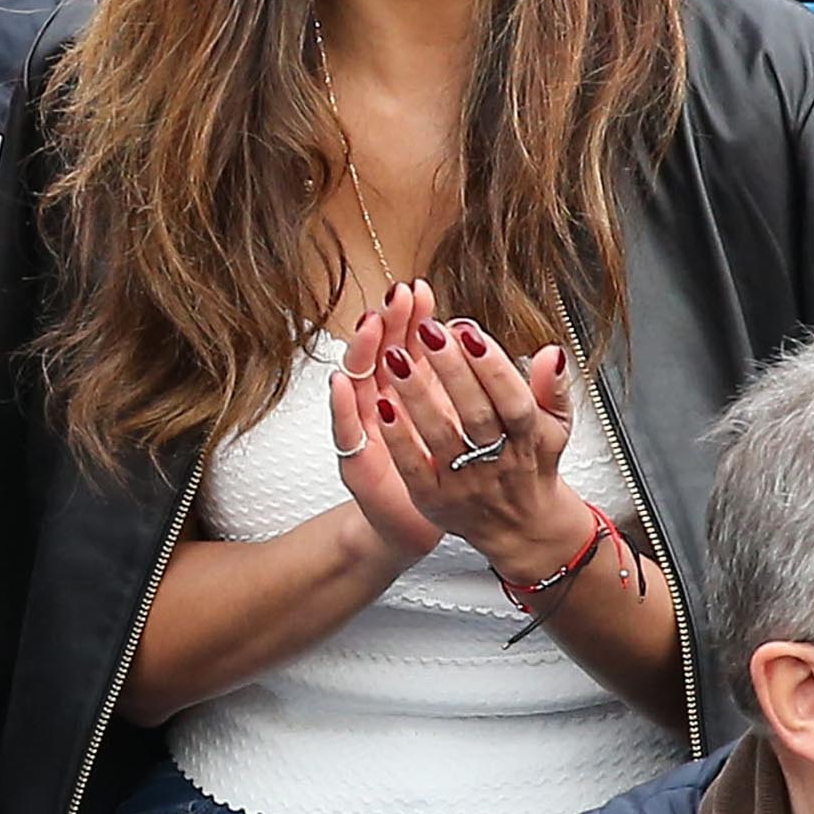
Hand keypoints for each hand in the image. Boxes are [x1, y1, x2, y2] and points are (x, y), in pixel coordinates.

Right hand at [329, 283, 445, 566]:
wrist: (419, 523)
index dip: (412, 316)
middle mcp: (383, 399)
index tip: (422, 290)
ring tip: (371, 324)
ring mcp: (365, 426)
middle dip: (388, 322)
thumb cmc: (440, 468)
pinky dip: (342, 405)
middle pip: (381, 352)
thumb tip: (472, 334)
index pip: (408, 341)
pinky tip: (341, 382)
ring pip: (358, 380)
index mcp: (411, 387)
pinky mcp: (354, 457)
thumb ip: (469, 379)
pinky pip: (346, 428)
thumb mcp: (462, 421)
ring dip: (362, 352)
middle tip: (398, 296)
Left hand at [343, 299, 585, 583]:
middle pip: (475, 415)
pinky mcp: (434, 499)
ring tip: (397, 355)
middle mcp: (497, 462)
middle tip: (429, 330)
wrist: (520, 528)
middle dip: (451, 371)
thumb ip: (553, 388)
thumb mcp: (555, 427)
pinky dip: (398, 437)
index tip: (469, 332)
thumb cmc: (531, 465)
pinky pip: (414, 468)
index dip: (492, 367)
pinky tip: (383, 406)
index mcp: (529, 439)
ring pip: (440, 436)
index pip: (513, 400)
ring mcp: (464, 483)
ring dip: (417, 395)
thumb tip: (553, 353)